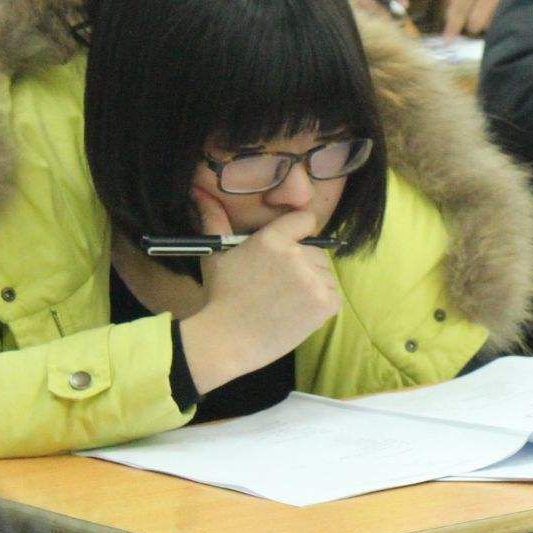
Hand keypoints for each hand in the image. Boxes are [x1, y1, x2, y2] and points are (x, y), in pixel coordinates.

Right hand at [177, 192, 341, 394]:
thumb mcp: (216, 254)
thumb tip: (198, 191)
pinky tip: (296, 313)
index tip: (289, 249)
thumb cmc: (219, 297)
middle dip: (303, 266)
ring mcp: (314, 280)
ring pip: (327, 275)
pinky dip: (321, 306)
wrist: (225, 341)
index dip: (298, 234)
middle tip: (277, 287)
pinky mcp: (325, 303)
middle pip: (317, 252)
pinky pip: (335, 297)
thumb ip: (214, 220)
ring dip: (313, 286)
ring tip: (284, 302)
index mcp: (272, 239)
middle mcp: (296, 255)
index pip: (305, 220)